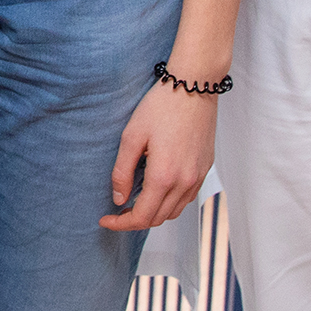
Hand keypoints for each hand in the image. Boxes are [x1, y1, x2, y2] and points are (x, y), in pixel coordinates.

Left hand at [100, 81, 215, 231]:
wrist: (193, 87)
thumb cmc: (161, 106)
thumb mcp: (131, 136)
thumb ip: (122, 171)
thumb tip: (119, 198)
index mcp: (164, 176)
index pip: (142, 216)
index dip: (121, 223)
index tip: (106, 219)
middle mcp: (184, 182)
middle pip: (158, 218)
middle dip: (135, 220)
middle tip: (117, 211)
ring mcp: (197, 177)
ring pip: (174, 212)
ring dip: (153, 213)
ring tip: (135, 201)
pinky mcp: (205, 169)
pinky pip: (186, 198)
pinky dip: (170, 202)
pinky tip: (157, 189)